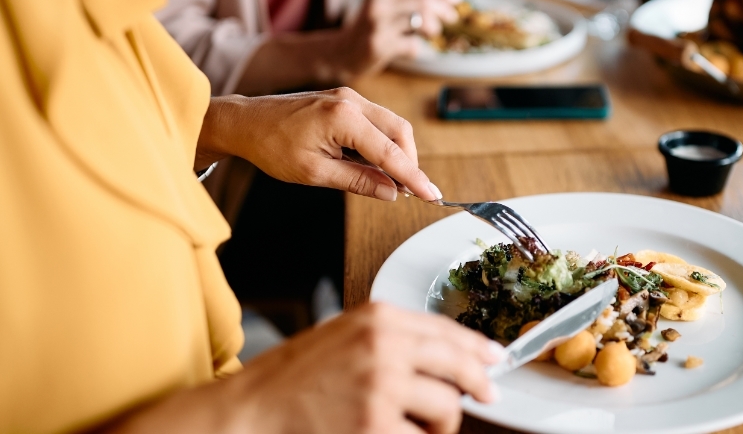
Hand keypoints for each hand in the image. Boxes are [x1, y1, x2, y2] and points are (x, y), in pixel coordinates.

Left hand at [199, 88, 439, 200]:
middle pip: (400, 131)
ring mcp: (349, 96)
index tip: (432, 196)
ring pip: (391, 124)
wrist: (246, 122)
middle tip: (409, 192)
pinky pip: (376, 120)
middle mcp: (351, 100)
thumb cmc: (272, 146)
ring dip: (397, 153)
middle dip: (409, 163)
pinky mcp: (345, 99)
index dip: (413, 177)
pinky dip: (382, 143)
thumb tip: (390, 193)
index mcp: (343, 117)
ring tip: (390, 182)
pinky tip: (374, 164)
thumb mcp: (314, 173)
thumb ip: (357, 181)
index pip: (390, 153)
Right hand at [232, 304, 500, 433]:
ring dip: (438, 424)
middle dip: (477, 385)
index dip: (475, 348)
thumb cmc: (289, 382)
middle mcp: (384, 346)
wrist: (249, 415)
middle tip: (487, 397)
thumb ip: (391, 340)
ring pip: (446, 408)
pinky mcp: (377, 426)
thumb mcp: (341, 338)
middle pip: (458, 366)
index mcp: (376, 319)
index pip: (445, 330)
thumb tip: (445, 357)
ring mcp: (383, 387)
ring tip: (412, 427)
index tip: (493, 359)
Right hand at [340, 0, 460, 77]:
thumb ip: (408, 0)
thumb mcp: (384, 6)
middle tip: (452, 18)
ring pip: (421, 21)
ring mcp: (377, 25)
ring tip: (432, 33)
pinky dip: (417, 48)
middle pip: (424, 1)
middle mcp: (378, 4)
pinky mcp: (379, 46)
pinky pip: (412, 46)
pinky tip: (409, 49)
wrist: (340, 52)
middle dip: (444, 10)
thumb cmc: (370, 28)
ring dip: (433, 28)